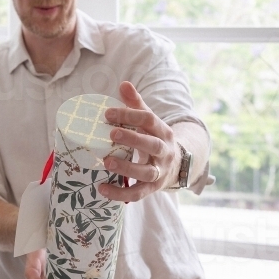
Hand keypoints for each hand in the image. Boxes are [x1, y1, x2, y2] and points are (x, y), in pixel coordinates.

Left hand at [100, 81, 179, 202]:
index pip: (149, 120)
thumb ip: (136, 104)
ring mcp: (160, 171)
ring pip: (147, 172)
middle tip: (111, 134)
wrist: (176, 165)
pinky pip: (138, 193)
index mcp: (162, 131)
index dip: (129, 115)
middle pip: (152, 145)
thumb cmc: (154, 138)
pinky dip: (120, 194)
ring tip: (106, 162)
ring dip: (127, 168)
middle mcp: (164, 151)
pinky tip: (102, 189)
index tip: (107, 113)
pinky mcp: (153, 188)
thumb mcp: (149, 121)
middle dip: (133, 139)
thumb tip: (124, 84)